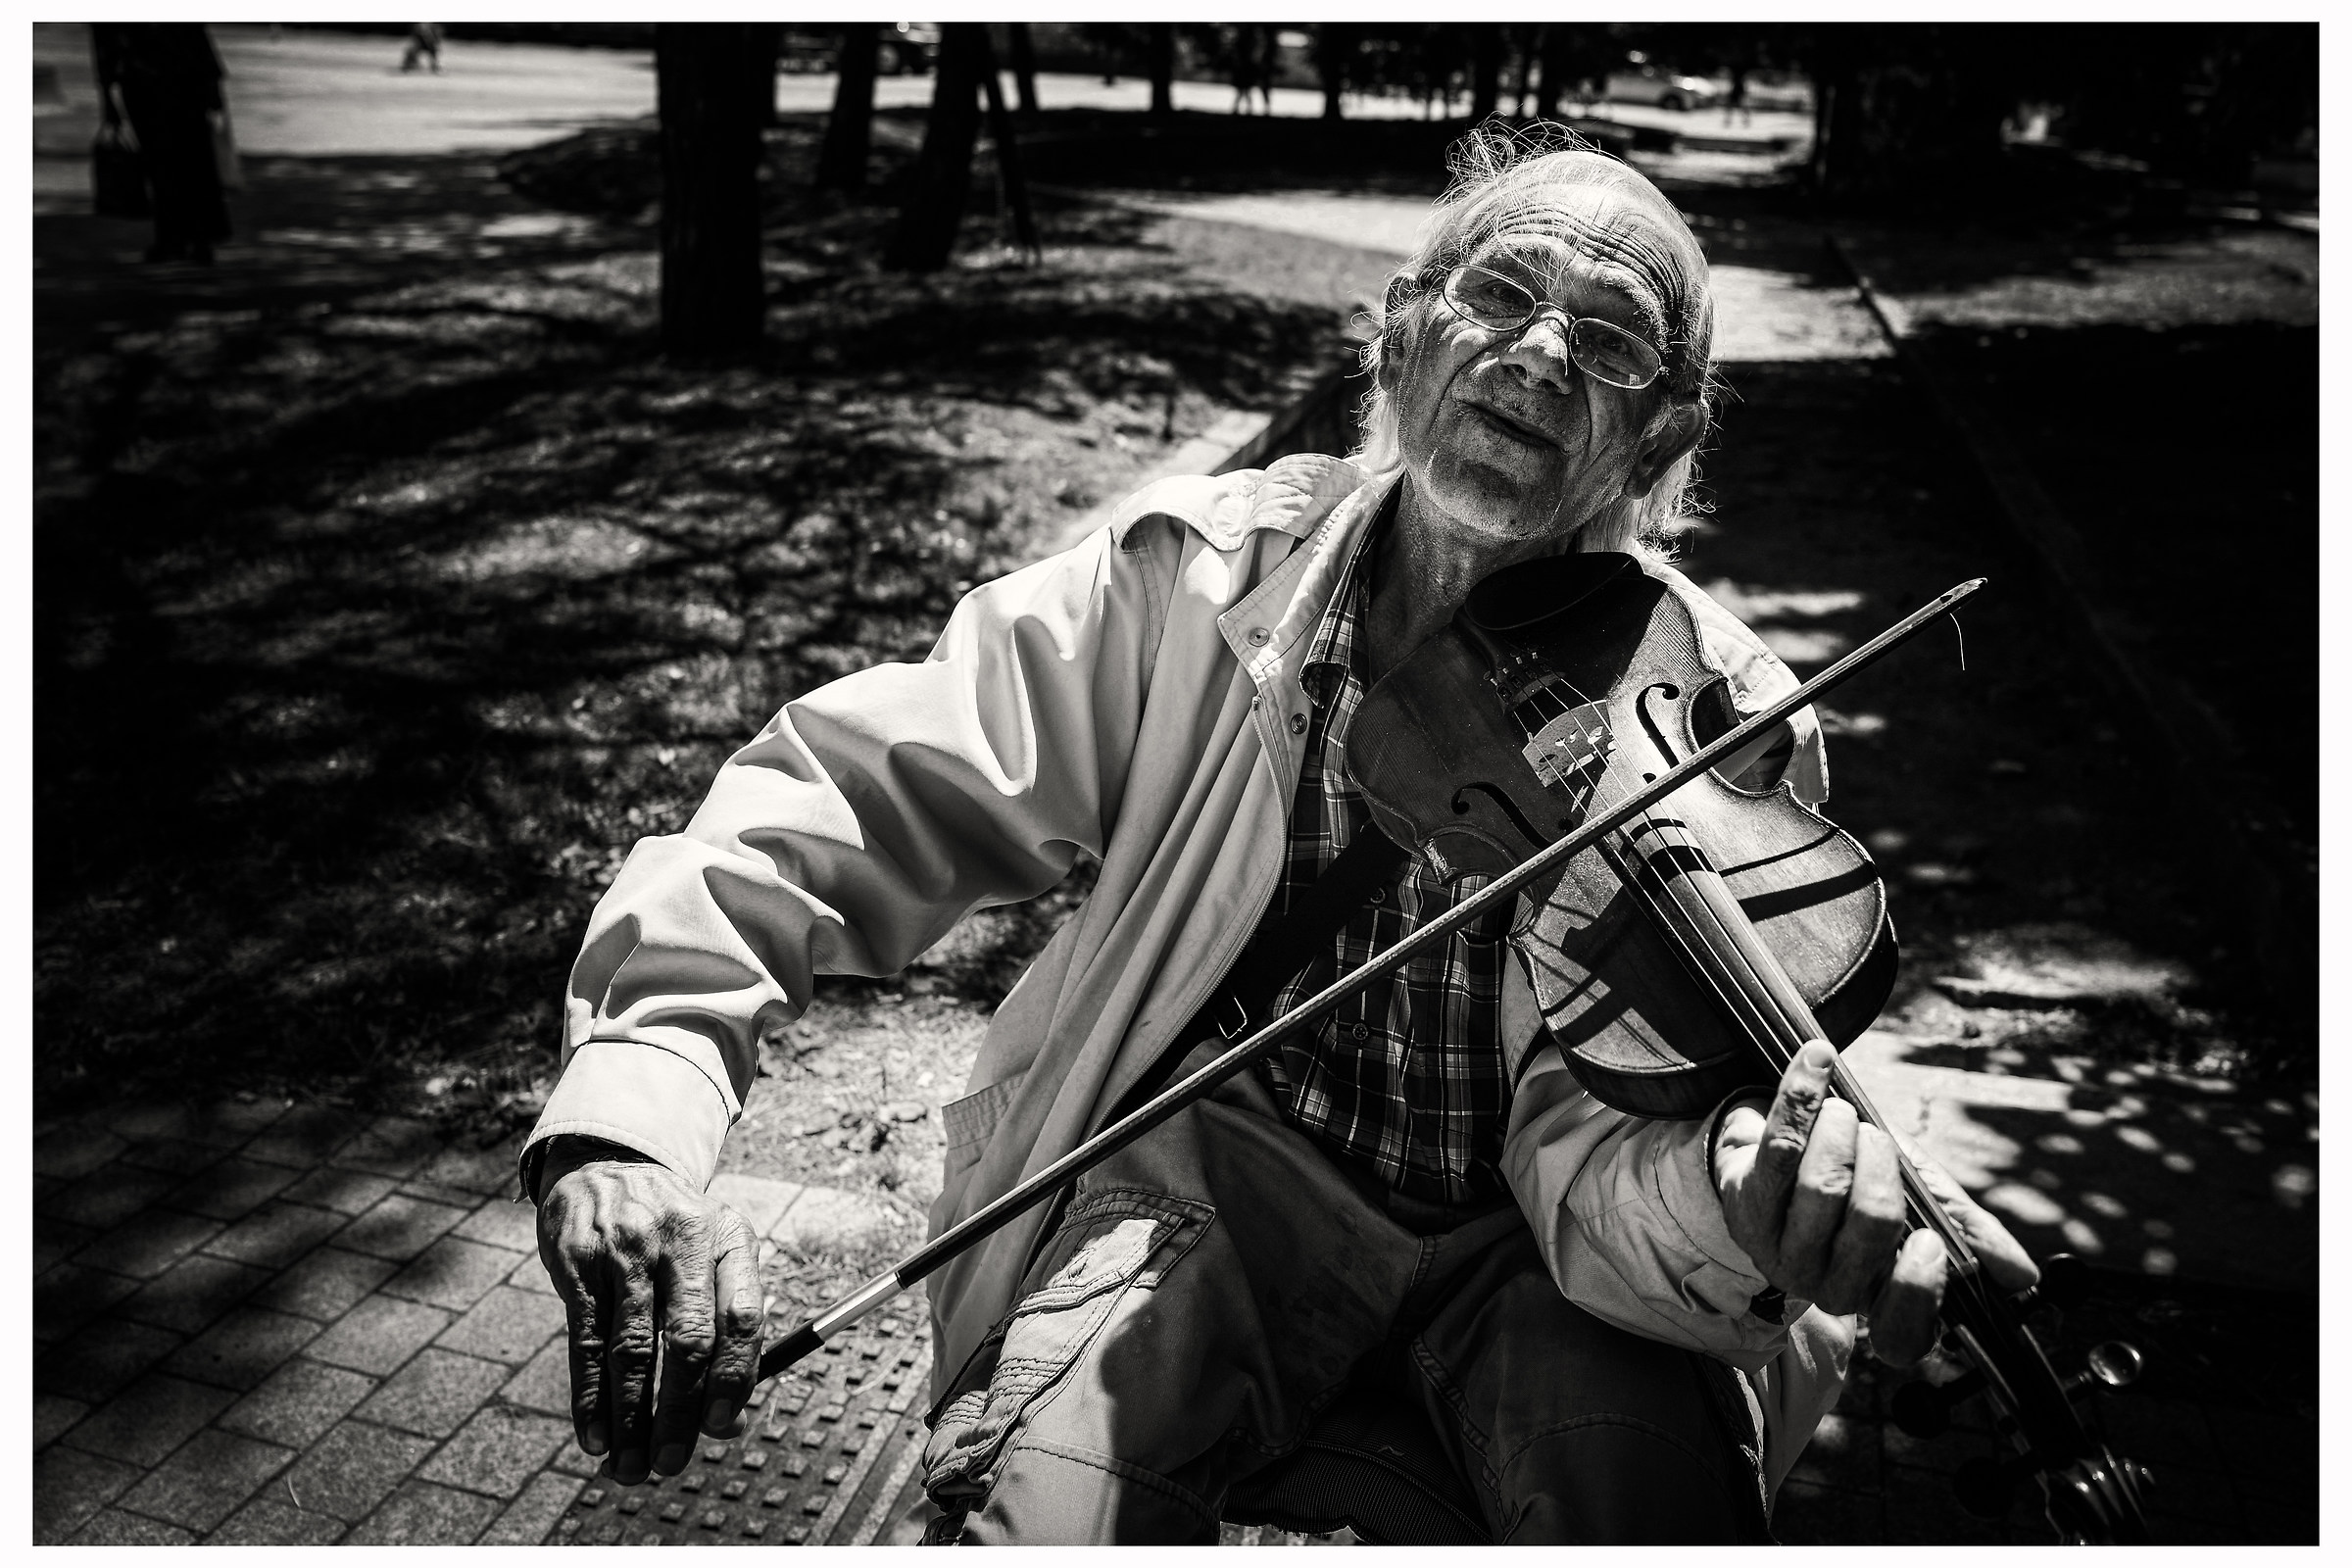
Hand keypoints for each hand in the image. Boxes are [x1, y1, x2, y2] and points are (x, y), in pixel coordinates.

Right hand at [535, 1143, 763, 1483]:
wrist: (609, 1165)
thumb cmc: (673, 1233)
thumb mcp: (713, 1256)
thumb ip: (727, 1331)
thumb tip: (727, 1425)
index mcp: (729, 1238)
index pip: (744, 1317)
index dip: (735, 1378)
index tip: (721, 1427)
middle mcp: (682, 1239)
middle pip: (689, 1341)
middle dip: (680, 1412)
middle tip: (671, 1463)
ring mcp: (627, 1250)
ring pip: (633, 1352)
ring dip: (631, 1420)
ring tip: (630, 1467)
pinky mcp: (579, 1265)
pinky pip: (588, 1345)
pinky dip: (591, 1399)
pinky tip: (595, 1437)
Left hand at [1713, 1040, 2037, 1368]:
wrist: (1784, 1149)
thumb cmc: (1864, 1181)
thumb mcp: (1923, 1203)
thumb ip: (1968, 1232)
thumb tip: (2021, 1277)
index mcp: (1876, 1296)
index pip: (1899, 1334)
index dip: (1918, 1290)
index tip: (1930, 1240)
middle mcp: (1825, 1286)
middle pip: (1867, 1231)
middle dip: (1882, 1170)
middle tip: (1877, 1140)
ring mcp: (1779, 1248)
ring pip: (1821, 1187)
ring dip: (1842, 1132)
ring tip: (1844, 1113)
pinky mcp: (1745, 1200)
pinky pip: (1779, 1143)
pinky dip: (1803, 1094)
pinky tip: (1818, 1062)